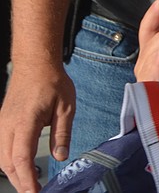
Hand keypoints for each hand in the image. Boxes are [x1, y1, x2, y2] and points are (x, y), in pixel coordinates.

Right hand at [0, 62, 74, 192]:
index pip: (21, 158)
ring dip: (13, 173)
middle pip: (7, 163)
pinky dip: (9, 162)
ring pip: (1, 158)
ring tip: (30, 184)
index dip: (27, 179)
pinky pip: (1, 148)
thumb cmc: (52, 82)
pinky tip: (20, 167)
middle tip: (34, 192)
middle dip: (20, 181)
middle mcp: (8, 126)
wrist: (35, 64)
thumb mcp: (66, 107)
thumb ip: (62, 133)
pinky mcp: (2, 123)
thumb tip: (60, 157)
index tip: (35, 192)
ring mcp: (2, 124)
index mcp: (25, 122)